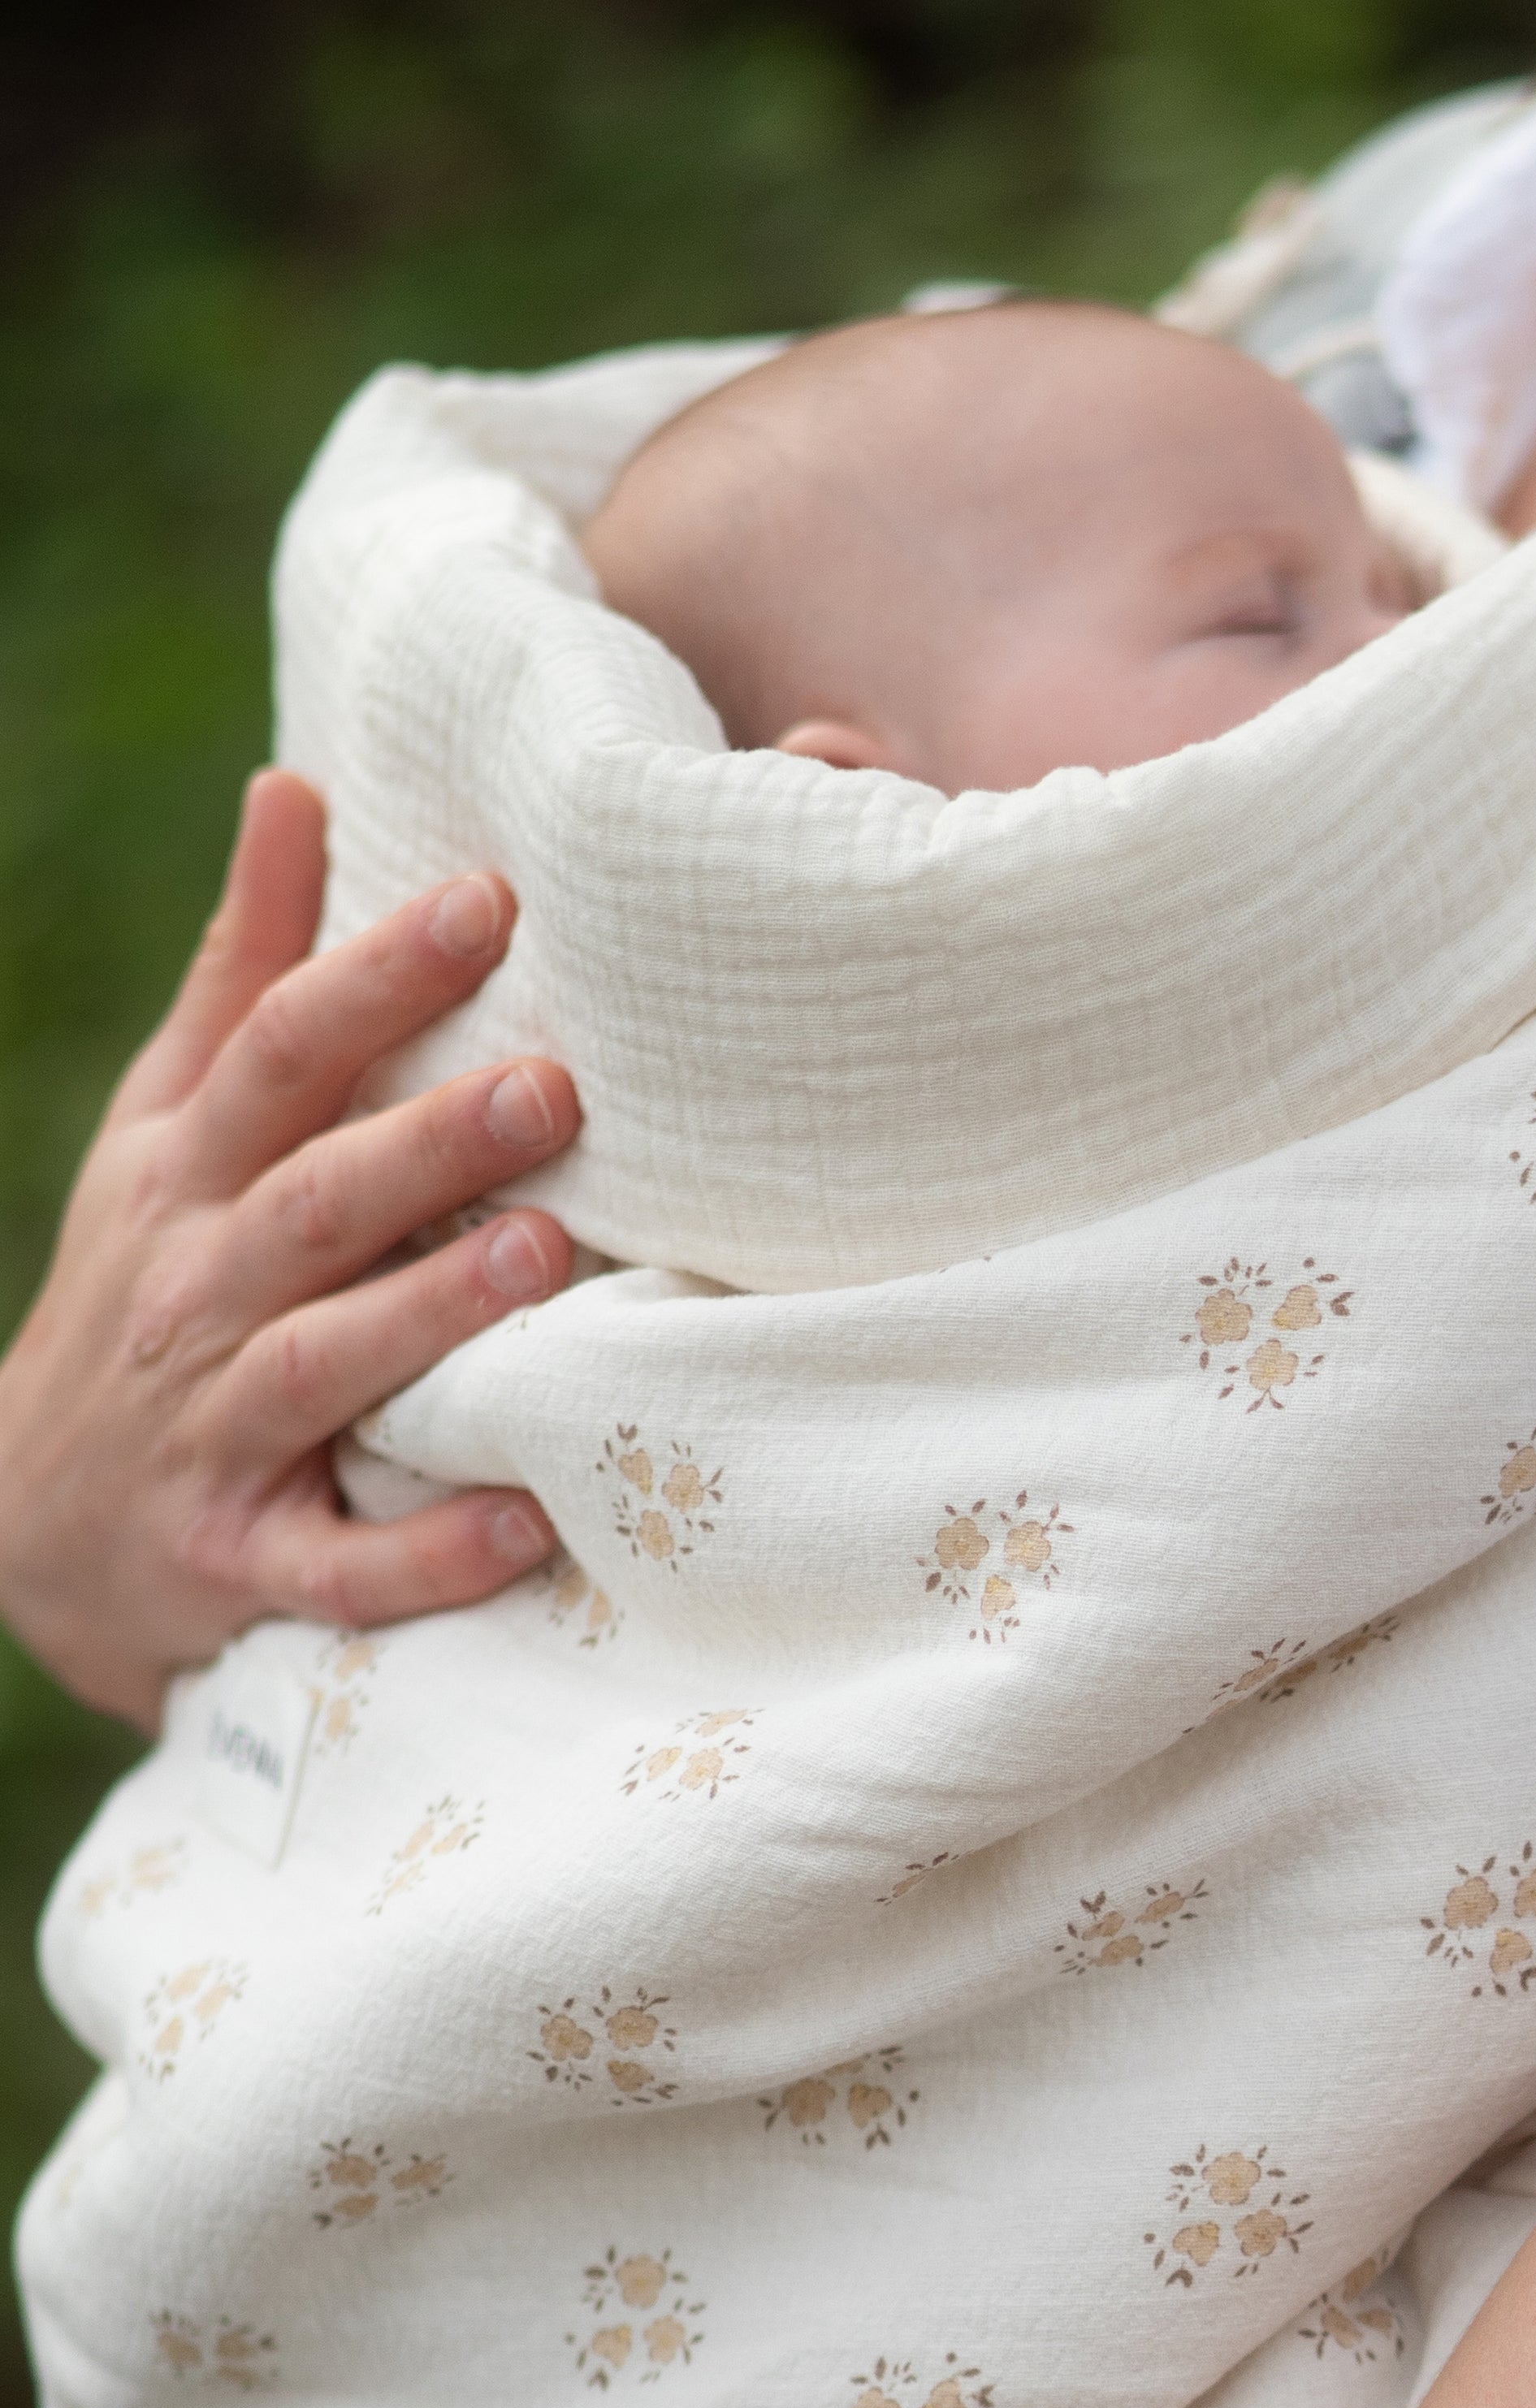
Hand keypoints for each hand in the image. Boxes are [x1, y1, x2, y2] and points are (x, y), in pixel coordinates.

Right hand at [0, 768, 581, 1726]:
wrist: (35, 1526)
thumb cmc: (151, 1289)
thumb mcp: (167, 1131)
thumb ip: (242, 974)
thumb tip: (296, 784)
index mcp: (187, 1177)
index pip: (276, 1053)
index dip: (374, 975)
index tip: (492, 897)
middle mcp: (197, 1292)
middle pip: (313, 1199)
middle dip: (427, 1141)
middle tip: (556, 1087)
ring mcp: (214, 1432)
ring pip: (321, 1365)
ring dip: (428, 1314)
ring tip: (544, 1259)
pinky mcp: (240, 1565)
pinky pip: (338, 1567)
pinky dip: (425, 1555)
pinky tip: (525, 1523)